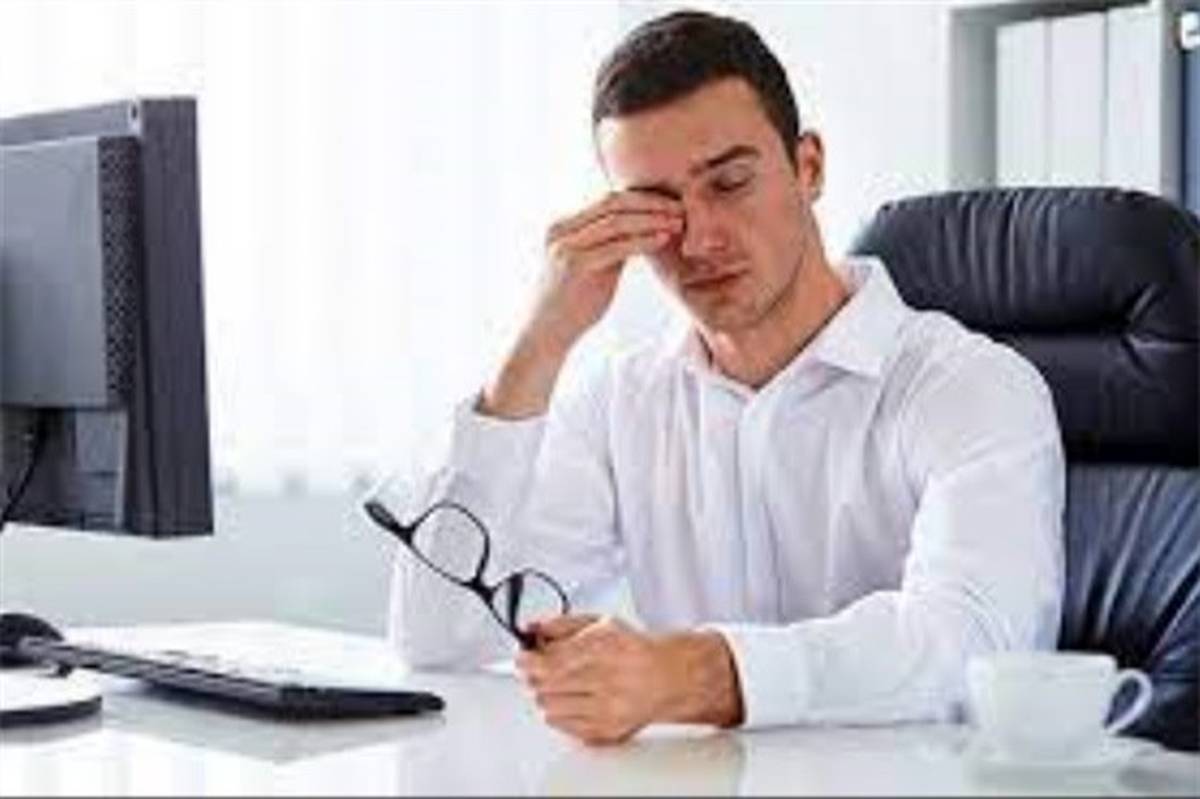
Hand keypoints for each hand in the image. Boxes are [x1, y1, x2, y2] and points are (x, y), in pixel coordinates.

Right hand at [480, 192, 682, 418]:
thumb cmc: (572, 304)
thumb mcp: (591, 266)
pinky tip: (663, 239)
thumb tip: (643, 231)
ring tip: (678, 223)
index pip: (608, 200)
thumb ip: (609, 246)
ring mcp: (566, 247)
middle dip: (651, 203)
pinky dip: (643, 240)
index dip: (643, 198)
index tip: (670, 204)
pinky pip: (617, 247)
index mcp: (564, 226)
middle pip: (613, 203)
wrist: (546, 333)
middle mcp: (562, 231)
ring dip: (652, 219)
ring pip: (617, 221)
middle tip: (680, 208)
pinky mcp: (575, 265)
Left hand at [516, 615, 743, 745]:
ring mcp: (608, 710)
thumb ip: (561, 624)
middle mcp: (609, 680)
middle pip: (546, 686)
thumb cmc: (634, 649)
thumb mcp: (599, 623)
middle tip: (540, 668)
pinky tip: (577, 699)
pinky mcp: (607, 731)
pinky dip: (561, 712)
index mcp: (605, 648)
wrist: (670, 677)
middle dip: (536, 676)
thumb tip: (531, 629)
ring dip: (548, 694)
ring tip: (564, 683)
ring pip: (550, 708)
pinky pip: (563, 726)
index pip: (551, 662)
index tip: (522, 657)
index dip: (528, 661)